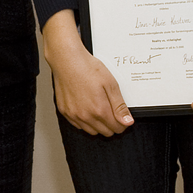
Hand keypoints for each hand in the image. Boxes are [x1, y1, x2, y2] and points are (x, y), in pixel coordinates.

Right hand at [42, 10, 133, 135]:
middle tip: (111, 110)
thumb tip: (128, 122)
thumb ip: (119, 106)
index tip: (122, 115)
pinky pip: (78, 125)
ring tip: (98, 109)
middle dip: (111, 124)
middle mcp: (85, 116)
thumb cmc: (87, 68)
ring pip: (91, 131)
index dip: (122, 122)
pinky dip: (85, 121)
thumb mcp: (110, 84)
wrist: (66, 60)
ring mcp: (73, 115)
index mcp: (99, 110)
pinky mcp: (64, 111)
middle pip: (105, 132)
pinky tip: (86, 109)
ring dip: (98, 125)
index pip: (117, 128)